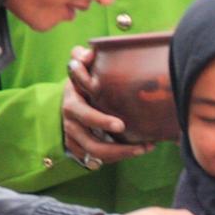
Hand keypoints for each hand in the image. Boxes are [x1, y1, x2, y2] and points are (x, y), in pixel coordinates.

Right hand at [63, 45, 153, 166]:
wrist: (69, 99)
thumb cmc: (80, 81)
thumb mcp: (79, 67)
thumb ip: (82, 57)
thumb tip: (88, 54)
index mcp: (71, 104)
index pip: (84, 116)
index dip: (101, 121)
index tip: (121, 125)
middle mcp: (71, 125)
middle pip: (91, 144)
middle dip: (117, 148)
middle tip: (141, 146)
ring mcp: (74, 140)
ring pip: (96, 156)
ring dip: (122, 155)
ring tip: (145, 148)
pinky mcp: (79, 150)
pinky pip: (98, 160)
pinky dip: (117, 158)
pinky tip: (137, 150)